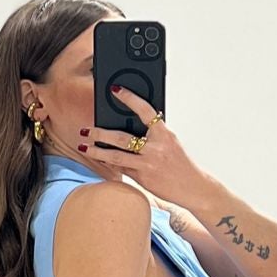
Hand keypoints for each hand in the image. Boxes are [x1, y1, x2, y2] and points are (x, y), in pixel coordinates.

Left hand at [80, 85, 208, 208]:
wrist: (192, 186)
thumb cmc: (180, 162)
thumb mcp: (170, 142)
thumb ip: (154, 134)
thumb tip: (132, 124)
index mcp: (164, 134)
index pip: (145, 110)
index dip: (129, 98)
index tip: (115, 90)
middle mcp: (155, 148)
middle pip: (121, 138)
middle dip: (100, 133)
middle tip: (86, 129)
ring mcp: (148, 164)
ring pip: (116, 156)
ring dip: (97, 151)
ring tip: (84, 146)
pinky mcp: (143, 178)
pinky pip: (122, 169)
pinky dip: (109, 163)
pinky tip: (100, 159)